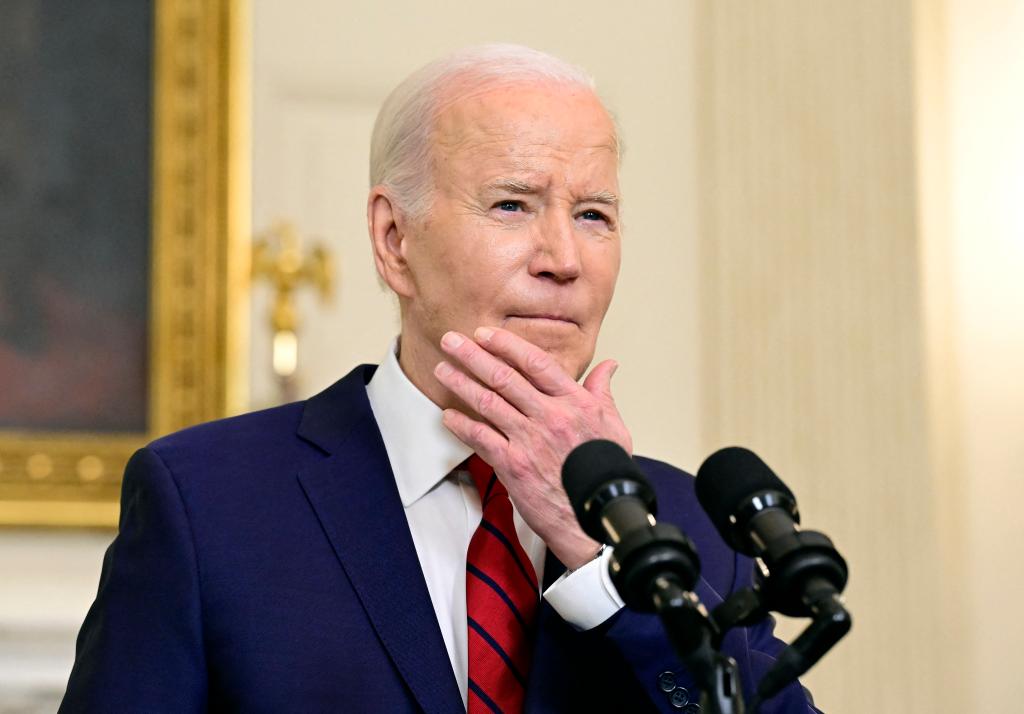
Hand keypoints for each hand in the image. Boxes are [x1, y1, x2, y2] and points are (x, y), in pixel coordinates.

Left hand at [433, 326, 632, 569]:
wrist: (597, 516)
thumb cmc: (606, 473)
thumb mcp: (613, 425)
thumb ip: (603, 392)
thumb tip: (608, 365)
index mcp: (575, 403)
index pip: (536, 363)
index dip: (507, 345)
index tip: (486, 334)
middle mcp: (550, 417)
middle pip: (504, 377)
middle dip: (473, 356)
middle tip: (451, 341)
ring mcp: (530, 440)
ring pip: (488, 402)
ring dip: (461, 383)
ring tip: (442, 370)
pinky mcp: (514, 466)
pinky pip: (481, 438)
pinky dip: (461, 425)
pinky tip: (448, 416)